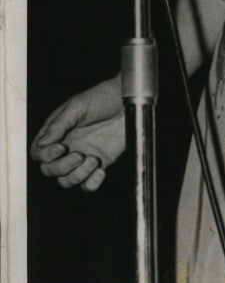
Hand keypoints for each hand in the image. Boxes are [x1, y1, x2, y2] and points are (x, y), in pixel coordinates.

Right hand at [30, 76, 124, 191]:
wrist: (128, 101)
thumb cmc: (103, 97)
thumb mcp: (78, 105)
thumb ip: (59, 124)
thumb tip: (42, 143)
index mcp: (58, 132)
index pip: (38, 153)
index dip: (45, 156)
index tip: (61, 148)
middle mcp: (67, 146)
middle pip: (49, 170)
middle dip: (62, 167)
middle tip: (80, 154)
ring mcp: (82, 157)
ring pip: (66, 181)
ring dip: (77, 176)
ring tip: (93, 160)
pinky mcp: (99, 164)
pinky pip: (87, 185)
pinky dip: (91, 184)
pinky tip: (101, 170)